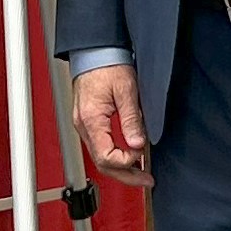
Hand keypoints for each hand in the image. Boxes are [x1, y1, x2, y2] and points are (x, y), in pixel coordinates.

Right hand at [72, 65, 150, 188]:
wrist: (95, 50)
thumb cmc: (107, 64)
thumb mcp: (126, 90)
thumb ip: (131, 119)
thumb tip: (138, 144)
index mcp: (91, 120)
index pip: (105, 157)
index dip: (127, 162)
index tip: (142, 154)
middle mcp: (84, 126)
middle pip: (102, 163)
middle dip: (126, 175)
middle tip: (147, 180)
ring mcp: (84, 125)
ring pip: (100, 157)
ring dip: (121, 168)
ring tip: (141, 173)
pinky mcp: (89, 121)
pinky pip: (100, 146)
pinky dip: (115, 155)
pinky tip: (129, 156)